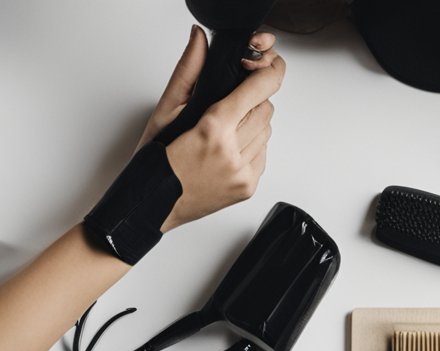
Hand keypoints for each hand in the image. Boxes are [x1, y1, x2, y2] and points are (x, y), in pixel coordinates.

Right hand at [139, 27, 284, 230]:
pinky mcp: (248, 188)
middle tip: (229, 104)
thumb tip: (200, 40)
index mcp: (212, 131)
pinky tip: (228, 150)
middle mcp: (232, 155)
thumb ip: (188, 72)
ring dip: (251, 125)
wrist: (153, 205)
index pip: (255, 93)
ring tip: (224, 131)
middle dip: (251, 101)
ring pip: (266, 132)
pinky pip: (263, 155)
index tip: (270, 65)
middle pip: (264, 110)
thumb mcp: (166, 111)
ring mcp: (243, 174)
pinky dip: (251, 147)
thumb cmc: (155, 159)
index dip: (268, 74)